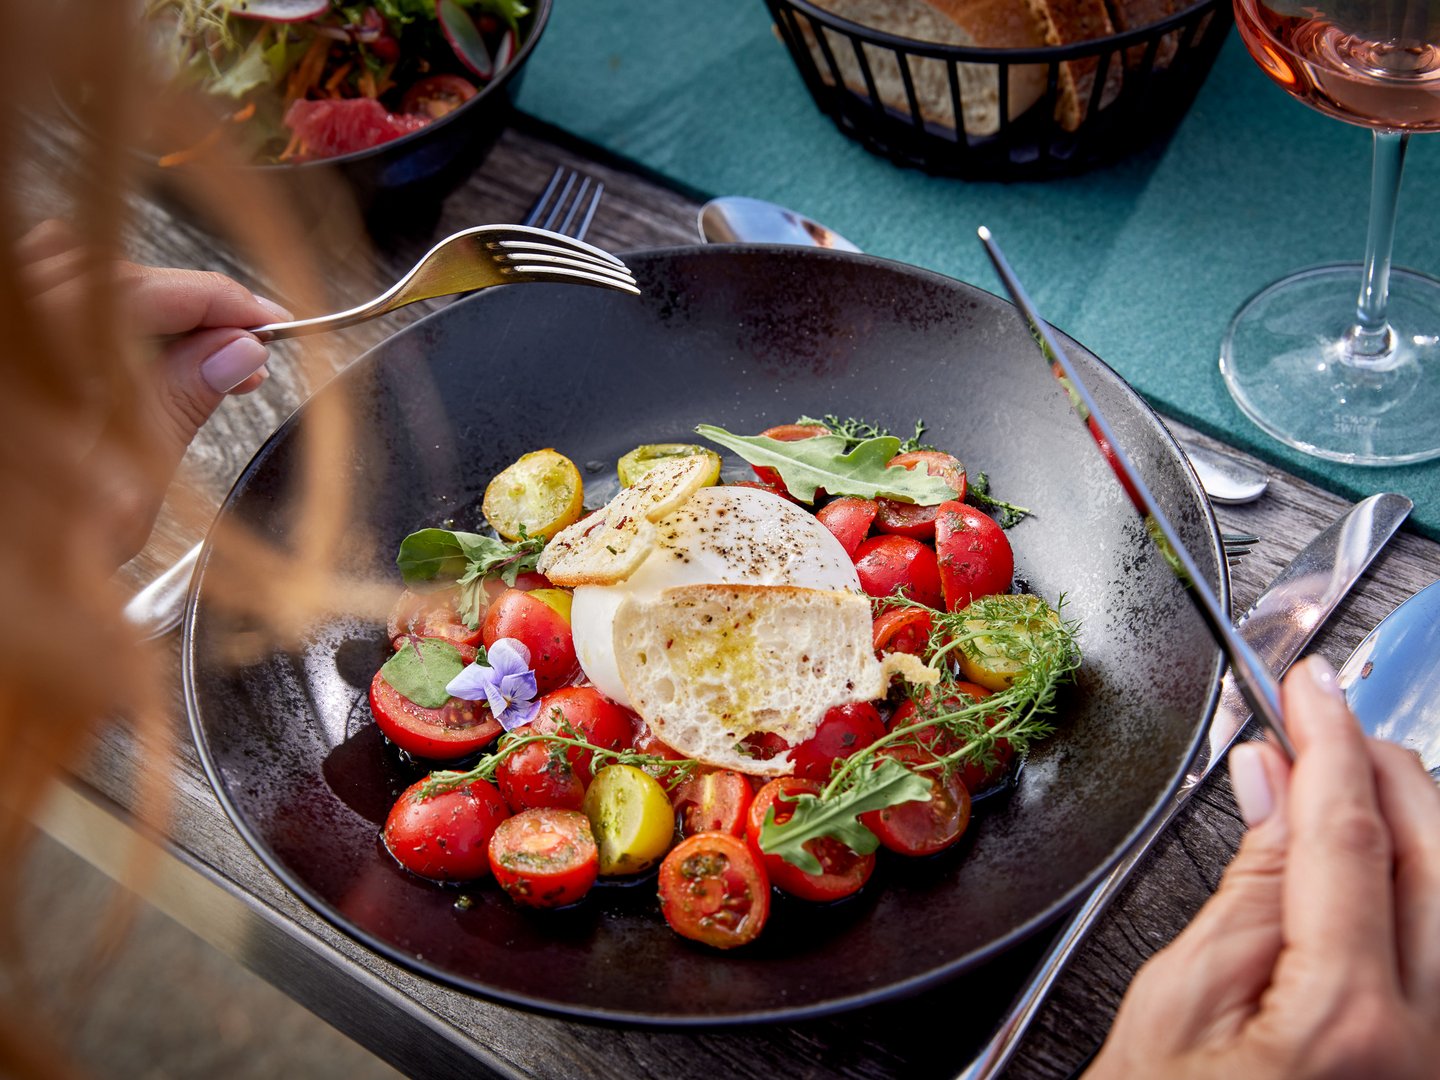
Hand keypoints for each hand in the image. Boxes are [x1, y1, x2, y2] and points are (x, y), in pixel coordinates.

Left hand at [17, 220, 290, 562]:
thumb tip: (237, 355)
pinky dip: (101, 317)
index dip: (224, 302)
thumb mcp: (126, 492)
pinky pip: (48, 302)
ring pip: (81, 281)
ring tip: (199, 357)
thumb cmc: (25, 557)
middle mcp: (17, 333)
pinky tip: (136, 353)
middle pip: (118, 277)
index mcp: (45, 355)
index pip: (150, 290)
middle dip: (194, 308)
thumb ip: (178, 407)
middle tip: (246, 354)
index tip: (271, 326)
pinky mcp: (9, 363)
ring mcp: (8, 343)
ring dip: (150, 311)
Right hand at [1085, 655, 1439, 1079]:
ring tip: (1341, 779)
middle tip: (1323, 721)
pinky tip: (1371, 860)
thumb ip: (1248, 886)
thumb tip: (1274, 779)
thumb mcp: (1178, 1003)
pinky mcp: (1435, 1063)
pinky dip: (1419, 880)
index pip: (1355, 834)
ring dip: (1413, 819)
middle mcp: (1434, 1047)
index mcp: (1350, 1023)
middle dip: (1386, 765)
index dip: (1330, 739)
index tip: (1310, 684)